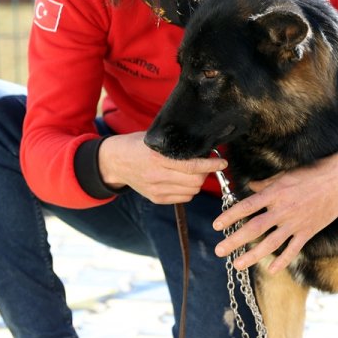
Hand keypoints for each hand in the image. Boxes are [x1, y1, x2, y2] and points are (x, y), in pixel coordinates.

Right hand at [98, 132, 226, 203]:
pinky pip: (183, 198)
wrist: (115, 161)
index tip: (222, 162)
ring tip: (193, 172)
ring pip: (192, 191)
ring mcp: (156, 189)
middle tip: (205, 164)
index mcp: (158, 157)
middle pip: (195, 181)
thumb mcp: (155, 139)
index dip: (211, 165)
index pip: (192, 166)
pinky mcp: (156, 198)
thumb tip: (203, 148)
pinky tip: (183, 180)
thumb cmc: (138, 146)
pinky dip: (188, 190)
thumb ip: (177, 145)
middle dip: (205, 173)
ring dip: (198, 182)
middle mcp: (157, 176)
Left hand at [212, 145, 337, 273]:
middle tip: (219, 250)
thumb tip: (252, 186)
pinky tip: (270, 270)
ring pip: (270, 243)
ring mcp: (295, 223)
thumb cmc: (312, 173)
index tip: (216, 225)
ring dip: (252, 255)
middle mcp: (282, 210)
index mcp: (275, 193)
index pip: (246, 207)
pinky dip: (281, 261)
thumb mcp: (286, 174)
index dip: (230, 216)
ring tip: (237, 264)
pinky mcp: (307, 231)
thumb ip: (267, 184)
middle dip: (234, 241)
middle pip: (253, 228)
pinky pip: (292, 249)